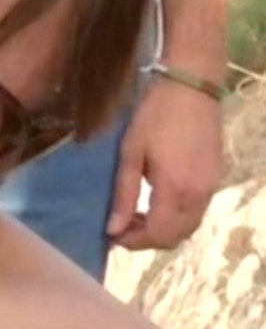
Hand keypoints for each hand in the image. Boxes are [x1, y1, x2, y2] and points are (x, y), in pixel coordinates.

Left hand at [107, 79, 223, 250]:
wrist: (192, 86)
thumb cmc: (155, 116)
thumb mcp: (130, 154)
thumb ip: (123, 194)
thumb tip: (113, 229)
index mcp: (175, 189)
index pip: (157, 234)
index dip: (133, 242)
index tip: (112, 234)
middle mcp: (199, 194)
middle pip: (175, 237)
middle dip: (147, 239)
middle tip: (122, 226)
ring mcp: (211, 186)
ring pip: (189, 227)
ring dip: (163, 229)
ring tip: (136, 215)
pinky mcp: (216, 177)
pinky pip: (197, 211)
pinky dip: (176, 218)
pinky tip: (156, 202)